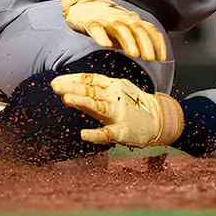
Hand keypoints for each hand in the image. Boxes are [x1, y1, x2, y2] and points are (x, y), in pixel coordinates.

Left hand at [51, 73, 182, 148]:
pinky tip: (83, 134)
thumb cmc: (132, 105)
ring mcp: (119, 115)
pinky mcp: (122, 132)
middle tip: (55, 86)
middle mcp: (115, 98)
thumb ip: (95, 91)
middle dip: (72, 88)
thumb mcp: (116, 91)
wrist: (160, 120)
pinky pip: (107, 134)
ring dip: (82, 102)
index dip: (72, 80)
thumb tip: (68, 89)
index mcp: (113, 86)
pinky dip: (95, 135)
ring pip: (98, 107)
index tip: (56, 81)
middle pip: (91, 91)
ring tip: (66, 99)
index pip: (90, 80)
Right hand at [59, 0, 166, 61]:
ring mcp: (106, 20)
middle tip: (150, 58)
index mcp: (131, 21)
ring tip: (133, 54)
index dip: (157, 44)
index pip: (149, 29)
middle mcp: (121, 18)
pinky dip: (102, 36)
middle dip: (146, 44)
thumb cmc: (106, 21)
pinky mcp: (90, 22)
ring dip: (129, 41)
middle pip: (137, 29)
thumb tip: (152, 55)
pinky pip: (96, 28)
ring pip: (120, 28)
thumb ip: (136, 40)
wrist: (83, 5)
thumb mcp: (125, 30)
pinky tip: (105, 45)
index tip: (161, 59)